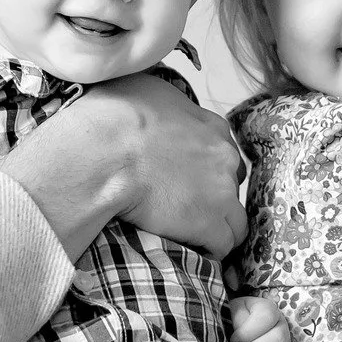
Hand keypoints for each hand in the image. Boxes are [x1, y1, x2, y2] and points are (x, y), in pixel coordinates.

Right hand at [13, 71, 245, 258]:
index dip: (208, 168)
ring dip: (219, 228)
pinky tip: (195, 252)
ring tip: (197, 238)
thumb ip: (164, 101)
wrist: (105, 154)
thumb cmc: (113, 118)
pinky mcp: (209, 223)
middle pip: (232, 184)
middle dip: (215, 197)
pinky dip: (211, 250)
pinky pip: (224, 245)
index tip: (192, 180)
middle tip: (189, 207)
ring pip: (236, 220)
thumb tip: (156, 106)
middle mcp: (223, 156)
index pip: (224, 151)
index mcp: (210, 125)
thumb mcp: (143, 89)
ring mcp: (221, 192)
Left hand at [227, 294, 291, 341]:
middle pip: (278, 340)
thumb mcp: (228, 312)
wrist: (230, 336)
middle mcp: (282, 330)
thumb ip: (230, 318)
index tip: (233, 339)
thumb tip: (232, 339)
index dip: (247, 331)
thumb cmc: (228, 321)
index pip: (267, 316)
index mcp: (268, 310)